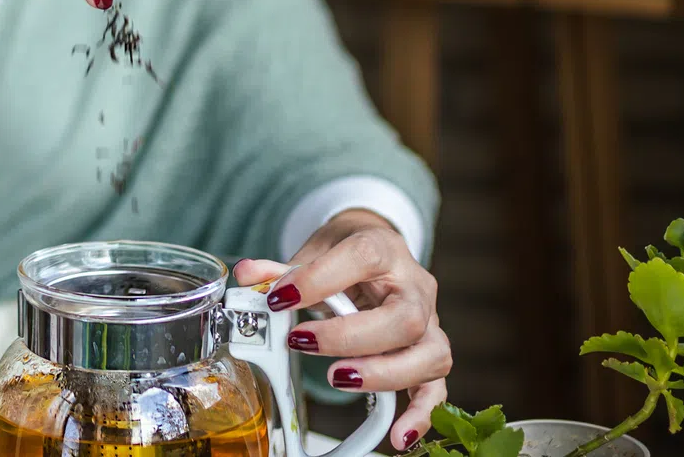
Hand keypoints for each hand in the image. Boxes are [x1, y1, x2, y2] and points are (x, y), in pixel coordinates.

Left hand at [234, 210, 449, 453]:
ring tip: (338, 378)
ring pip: (430, 354)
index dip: (319, 280)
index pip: (363, 257)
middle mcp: (414, 286)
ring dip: (383, 374)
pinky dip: (420, 414)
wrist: (377, 248)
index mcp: (383, 249)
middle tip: (303, 343)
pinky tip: (397, 435)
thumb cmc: (347, 251)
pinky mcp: (429, 351)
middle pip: (404, 318)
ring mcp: (430, 321)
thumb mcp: (315, 250)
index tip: (280, 298)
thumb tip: (247, 276)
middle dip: (350, 337)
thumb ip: (282, 269)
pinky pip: (437, 387)